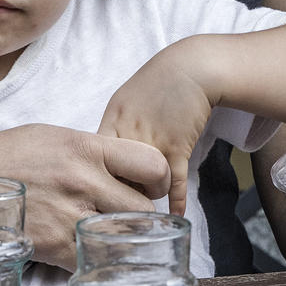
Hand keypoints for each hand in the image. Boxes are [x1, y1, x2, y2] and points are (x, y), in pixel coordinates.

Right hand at [0, 123, 170, 258]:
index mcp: (86, 147)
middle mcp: (82, 180)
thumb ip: (92, 153)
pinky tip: (81, 254)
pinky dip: (90, 260)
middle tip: (128, 219)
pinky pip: (89, 259)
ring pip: (121, 238)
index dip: (157, 179)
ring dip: (119, 241)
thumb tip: (123, 170)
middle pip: (142, 208)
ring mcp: (67, 215)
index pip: (151, 163)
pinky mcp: (51, 245)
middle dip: (141, 217)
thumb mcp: (53, 137)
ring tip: (106, 237)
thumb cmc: (4, 157)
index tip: (150, 186)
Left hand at [98, 48, 217, 214]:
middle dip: (117, 196)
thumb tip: (101, 158)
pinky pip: (175, 182)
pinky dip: (176, 201)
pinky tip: (174, 216)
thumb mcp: (123, 103)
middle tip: (119, 209)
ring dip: (147, 197)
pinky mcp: (178, 148)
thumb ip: (113, 131)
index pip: (93, 162)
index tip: (97, 193)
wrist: (192, 68)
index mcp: (112, 122)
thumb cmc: (157, 84)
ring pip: (143, 184)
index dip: (95, 180)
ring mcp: (153, 142)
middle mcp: (129, 134)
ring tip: (147, 205)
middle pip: (115, 177)